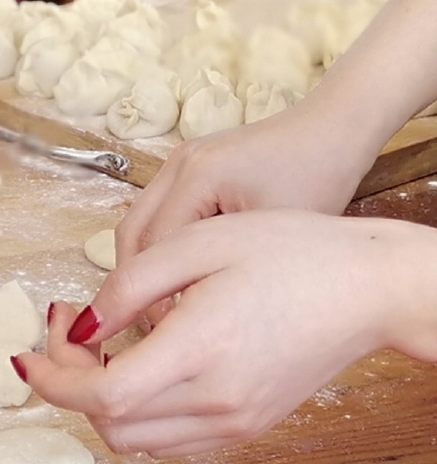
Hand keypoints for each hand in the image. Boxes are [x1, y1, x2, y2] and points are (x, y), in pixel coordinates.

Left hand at [15, 210, 435, 456]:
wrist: (371, 286)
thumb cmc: (292, 250)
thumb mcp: (198, 243)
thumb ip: (128, 284)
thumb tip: (81, 324)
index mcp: (201, 351)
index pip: (101, 394)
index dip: (51, 377)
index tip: (27, 352)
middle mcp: (217, 401)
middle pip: (110, 423)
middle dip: (69, 380)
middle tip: (66, 324)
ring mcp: (235, 420)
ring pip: (137, 438)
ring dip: (100, 397)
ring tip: (98, 339)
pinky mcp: (248, 422)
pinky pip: (170, 435)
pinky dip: (137, 407)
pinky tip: (138, 358)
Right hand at [115, 101, 373, 323]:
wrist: (332, 131)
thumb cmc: (319, 176)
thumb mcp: (278, 232)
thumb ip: (229, 270)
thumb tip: (189, 316)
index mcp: (198, 175)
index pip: (154, 245)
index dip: (156, 292)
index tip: (171, 331)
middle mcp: (178, 163)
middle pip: (131, 232)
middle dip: (135, 281)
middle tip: (157, 324)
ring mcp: (178, 162)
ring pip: (139, 223)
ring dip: (146, 264)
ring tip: (168, 304)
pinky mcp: (189, 167)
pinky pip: (159, 213)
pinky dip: (163, 247)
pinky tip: (185, 275)